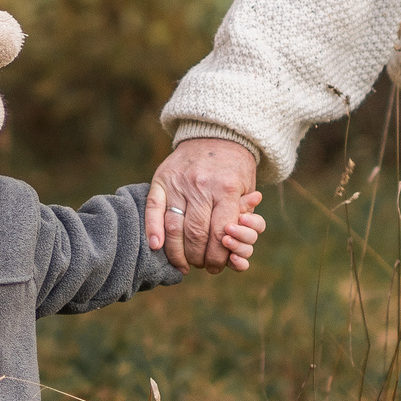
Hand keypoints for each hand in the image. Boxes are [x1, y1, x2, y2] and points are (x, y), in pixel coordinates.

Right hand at [146, 136, 261, 271]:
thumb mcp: (247, 189)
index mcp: (227, 189)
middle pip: (196, 233)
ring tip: (182, 264)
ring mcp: (179, 182)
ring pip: (174, 226)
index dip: (217, 256)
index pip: (220, 233)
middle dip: (198, 258)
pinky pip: (153, 208)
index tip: (216, 266)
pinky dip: (152, 229)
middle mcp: (201, 185)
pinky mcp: (162, 179)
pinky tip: (155, 246)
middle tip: (199, 266)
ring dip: (176, 252)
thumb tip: (237, 251)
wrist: (217, 133)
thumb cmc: (234, 168)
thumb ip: (242, 218)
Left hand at [214, 195, 267, 271]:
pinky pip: (240, 265)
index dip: (252, 222)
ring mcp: (237, 248)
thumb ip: (239, 200)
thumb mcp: (223, 200)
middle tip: (228, 228)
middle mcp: (244, 235)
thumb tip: (258, 196)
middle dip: (241, 234)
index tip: (242, 217)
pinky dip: (239, 263)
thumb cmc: (211, 201)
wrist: (193, 221)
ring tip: (225, 240)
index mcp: (246, 220)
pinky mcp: (229, 261)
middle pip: (252, 238)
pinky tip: (232, 258)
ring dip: (238, 246)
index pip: (258, 224)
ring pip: (247, 251)